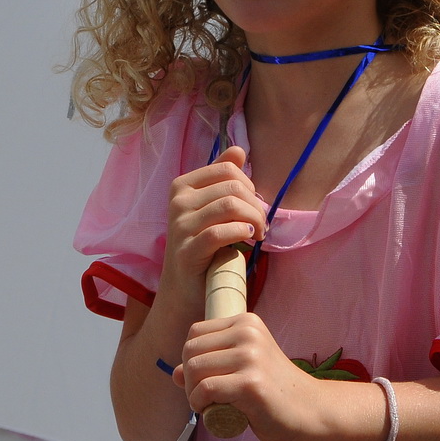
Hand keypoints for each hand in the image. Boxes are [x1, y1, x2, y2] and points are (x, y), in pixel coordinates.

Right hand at [161, 146, 265, 306]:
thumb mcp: (213, 208)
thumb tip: (239, 150)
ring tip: (259, 234)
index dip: (250, 185)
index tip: (254, 206)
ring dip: (254, 219)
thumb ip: (223, 179)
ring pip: (230, 206)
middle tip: (262, 225)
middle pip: (232, 187)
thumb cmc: (204, 246)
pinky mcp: (187, 251)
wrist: (186, 290)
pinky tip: (248, 239)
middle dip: (256, 205)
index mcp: (182, 186)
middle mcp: (178, 202)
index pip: (227, 169)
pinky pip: (221, 232)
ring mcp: (179, 226)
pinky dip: (241, 232)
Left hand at [172, 311, 333, 440]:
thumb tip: (175, 372)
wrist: (310, 411)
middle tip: (203, 396)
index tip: (203, 379)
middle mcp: (248, 333)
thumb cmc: (275, 391)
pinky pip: (205, 390)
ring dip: (192, 394)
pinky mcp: (251, 383)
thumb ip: (212, 365)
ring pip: (195, 370)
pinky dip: (199, 404)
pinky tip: (211, 411)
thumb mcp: (243, 368)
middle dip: (189, 378)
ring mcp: (251, 356)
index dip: (191, 359)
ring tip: (208, 404)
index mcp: (247, 322)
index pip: (195, 333)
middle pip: (190, 351)